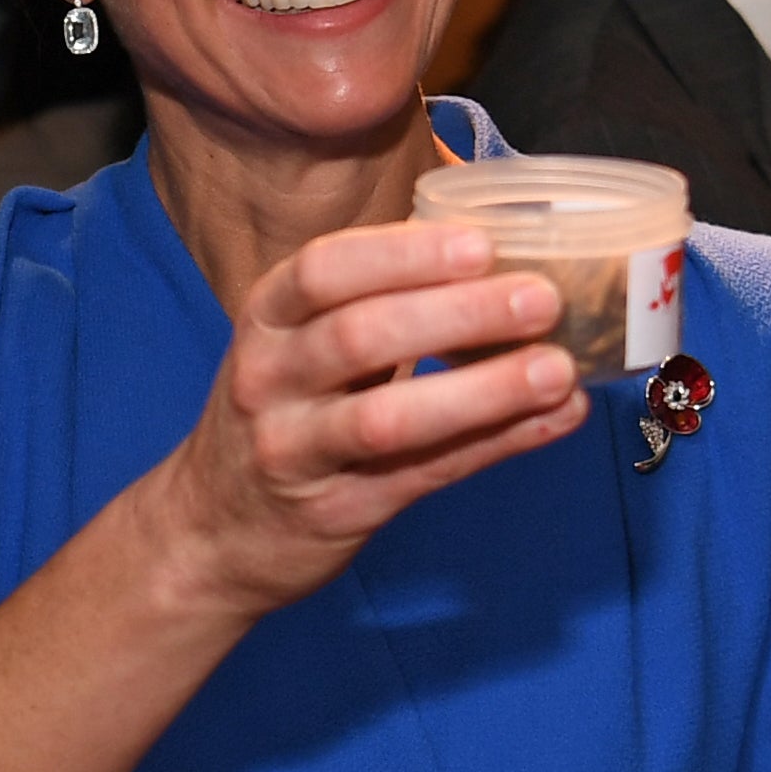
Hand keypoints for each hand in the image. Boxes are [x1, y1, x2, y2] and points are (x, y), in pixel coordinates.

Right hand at [138, 222, 584, 627]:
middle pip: (360, 336)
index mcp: (267, 317)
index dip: (404, 254)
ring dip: (482, 391)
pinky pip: (425, 473)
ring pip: (388, 418)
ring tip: (556, 369)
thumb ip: (375, 301)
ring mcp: (295, 451)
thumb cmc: (282, 412)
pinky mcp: (336, 511)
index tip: (482, 241)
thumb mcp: (297, 343)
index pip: (324, 270)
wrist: (214, 529)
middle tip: (541, 298)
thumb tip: (502, 254)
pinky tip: (554, 420)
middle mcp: (270, 379)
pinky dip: (497, 444)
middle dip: (458, 313)